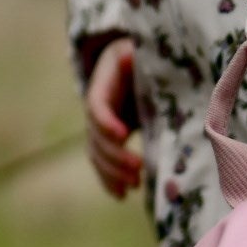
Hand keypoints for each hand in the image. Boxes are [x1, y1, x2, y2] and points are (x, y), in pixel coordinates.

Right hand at [84, 36, 142, 198]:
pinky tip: (121, 194)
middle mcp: (98, 102)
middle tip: (138, 169)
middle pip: (96, 135)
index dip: (106, 122)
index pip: (96, 105)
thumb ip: (146, 61)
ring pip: (97, 152)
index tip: (123, 135)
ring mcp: (102, 122)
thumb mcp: (149, 51)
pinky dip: (110, 180)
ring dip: (112, 172)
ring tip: (134, 185)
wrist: (142, 59)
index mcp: (105, 79)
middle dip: (114, 156)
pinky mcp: (110, 139)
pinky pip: (103, 162)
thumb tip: (134, 61)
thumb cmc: (151, 54)